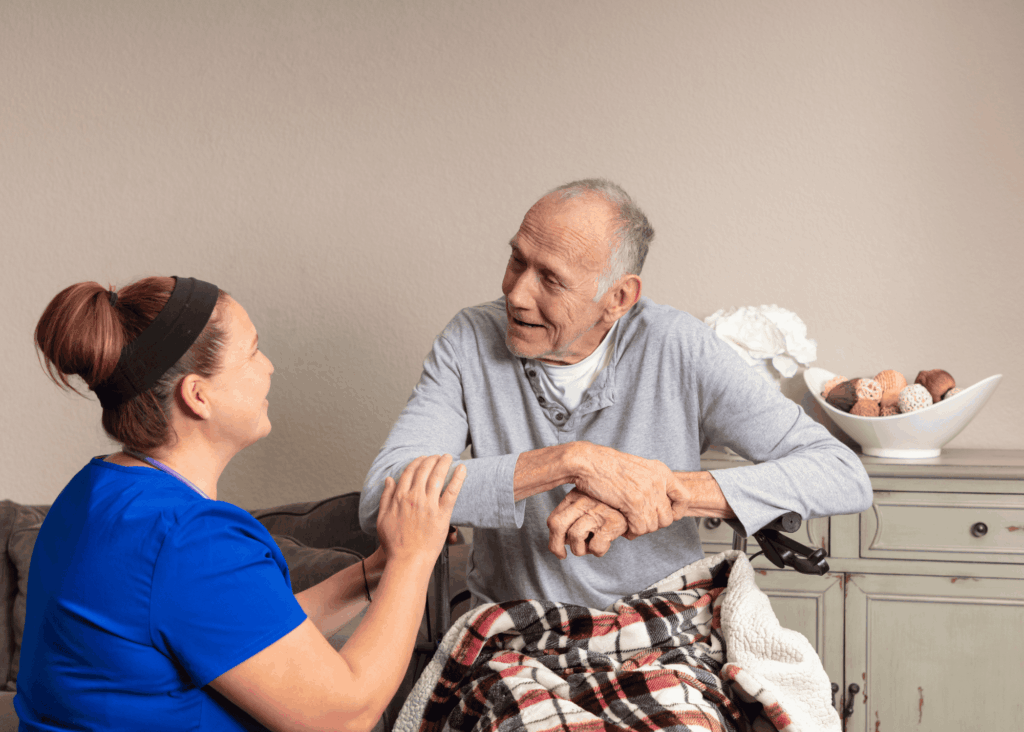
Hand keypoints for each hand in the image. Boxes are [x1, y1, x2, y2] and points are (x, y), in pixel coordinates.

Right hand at [376, 455, 465, 565]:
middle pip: (425, 470)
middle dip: (432, 459)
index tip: (423, 458)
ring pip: (437, 476)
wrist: (408, 560)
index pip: (410, 471)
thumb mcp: (382, 518)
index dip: (417, 462)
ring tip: (449, 456)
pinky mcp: (442, 514)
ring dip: (444, 463)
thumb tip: (389, 479)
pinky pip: (451, 491)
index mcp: (400, 497)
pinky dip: (457, 478)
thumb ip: (386, 497)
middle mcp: (414, 497)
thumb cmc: (394, 544)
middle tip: (438, 456)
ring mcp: (429, 505)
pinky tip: (462, 469)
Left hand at [546, 489, 627, 558]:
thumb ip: (572, 515)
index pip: (553, 519)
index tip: (558, 549)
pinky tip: (605, 544)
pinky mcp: (611, 523)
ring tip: (591, 545)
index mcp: (575, 495)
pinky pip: (595, 547)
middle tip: (562, 556)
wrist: (638, 501)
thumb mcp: (588, 502)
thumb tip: (560, 542)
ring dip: (581, 550)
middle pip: (557, 525)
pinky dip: (598, 551)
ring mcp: (597, 511)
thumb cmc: (610, 506)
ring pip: (574, 538)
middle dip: (555, 546)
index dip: (553, 538)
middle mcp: (584, 500)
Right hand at [568, 443, 685, 537]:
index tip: (666, 515)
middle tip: (639, 521)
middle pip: (667, 518)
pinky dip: (631, 532)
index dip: (677, 512)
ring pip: (653, 526)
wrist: (589, 461)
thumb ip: (651, 482)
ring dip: (640, 529)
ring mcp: (647, 492)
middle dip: (653, 524)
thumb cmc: (607, 465)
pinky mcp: (634, 502)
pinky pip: (640, 528)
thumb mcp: (638, 467)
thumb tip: (658, 501)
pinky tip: (624, 527)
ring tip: (629, 524)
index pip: (684, 498)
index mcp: (661, 471)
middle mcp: (658, 481)